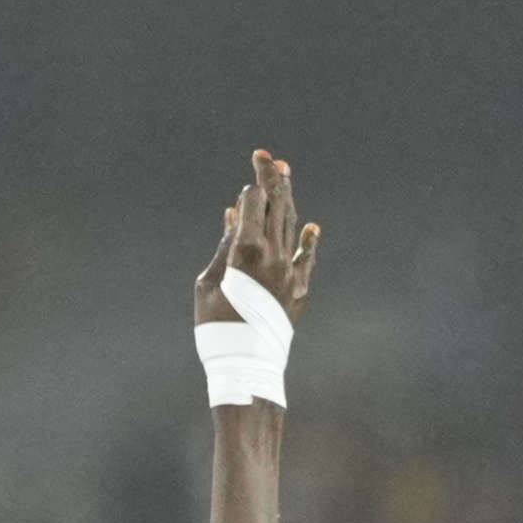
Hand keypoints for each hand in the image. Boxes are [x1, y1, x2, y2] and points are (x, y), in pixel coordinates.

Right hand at [196, 147, 318, 334]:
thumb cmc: (216, 325)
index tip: (249, 178)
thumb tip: (236, 215)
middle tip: (268, 157)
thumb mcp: (209, 281)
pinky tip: (313, 227)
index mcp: (246, 249)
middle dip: (272, 179)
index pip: (255, 203)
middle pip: (278, 206)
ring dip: (289, 199)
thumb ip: (225, 245)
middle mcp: (273, 255)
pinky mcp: (300, 290)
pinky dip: (308, 241)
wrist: (246, 364)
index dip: (252, 186)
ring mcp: (290, 272)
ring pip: (292, 226)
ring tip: (286, 176)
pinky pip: (307, 259)